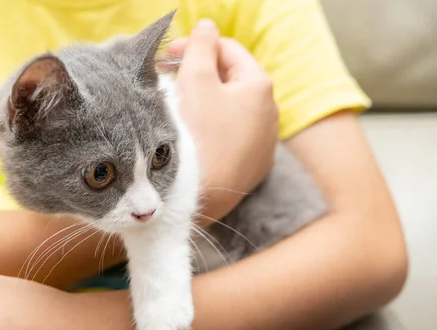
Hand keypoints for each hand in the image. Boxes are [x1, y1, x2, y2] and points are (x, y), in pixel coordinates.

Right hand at [164, 20, 277, 222]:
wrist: (198, 195)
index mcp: (260, 86)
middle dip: (200, 75)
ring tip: (179, 110)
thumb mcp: (195, 79)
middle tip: (168, 81)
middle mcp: (271, 114)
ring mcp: (264, 144)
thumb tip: (207, 27)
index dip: (195, 48)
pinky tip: (195, 138)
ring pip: (232, 111)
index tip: (167, 58)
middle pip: (231, 81)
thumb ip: (201, 46)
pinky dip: (215, 130)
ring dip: (207, 103)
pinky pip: (233, 138)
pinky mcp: (253, 167)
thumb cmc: (197, 134)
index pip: (228, 51)